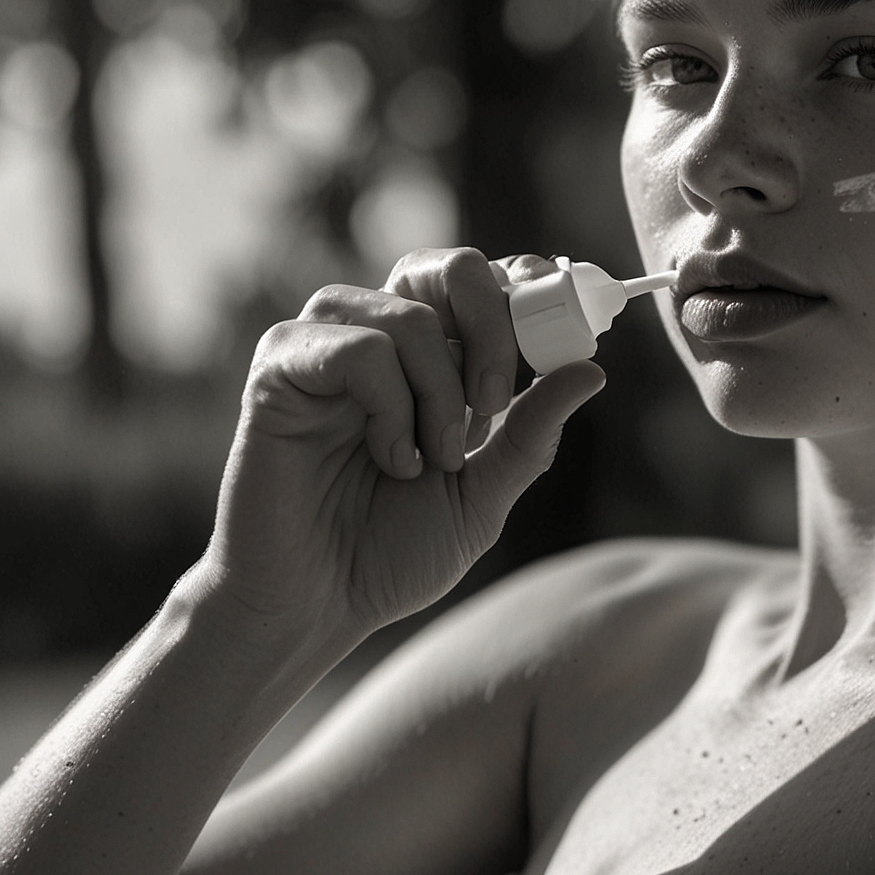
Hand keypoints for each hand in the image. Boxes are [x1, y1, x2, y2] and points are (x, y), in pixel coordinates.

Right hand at [200, 249, 606, 639]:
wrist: (316, 605)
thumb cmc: (390, 553)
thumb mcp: (483, 494)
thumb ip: (531, 433)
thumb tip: (593, 371)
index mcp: (428, 355)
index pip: (486, 282)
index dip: (530, 294)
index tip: (565, 341)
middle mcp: (377, 334)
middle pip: (451, 269)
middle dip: (495, 329)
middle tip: (494, 403)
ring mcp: (324, 344)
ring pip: (410, 315)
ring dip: (440, 394)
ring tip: (432, 461)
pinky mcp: (280, 365)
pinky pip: (358, 348)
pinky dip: (390, 409)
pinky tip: (389, 459)